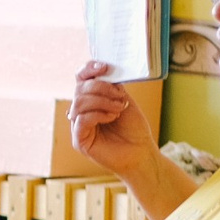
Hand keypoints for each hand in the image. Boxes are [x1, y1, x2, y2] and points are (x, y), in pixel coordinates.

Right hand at [70, 63, 158, 182]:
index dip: (88, 69)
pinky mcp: (79, 140)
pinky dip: (98, 114)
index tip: (104, 67)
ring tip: (119, 108)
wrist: (141, 153)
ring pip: (79, 103)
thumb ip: (112, 87)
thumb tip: (104, 72)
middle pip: (79, 89)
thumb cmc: (134, 129)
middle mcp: (82, 112)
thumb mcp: (124, 101)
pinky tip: (112, 117)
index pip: (81, 79)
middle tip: (119, 96)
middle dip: (101, 88)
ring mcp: (78, 127)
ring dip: (102, 101)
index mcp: (91, 100)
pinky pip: (81, 119)